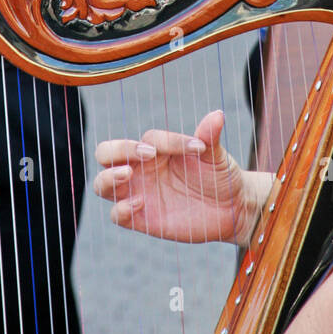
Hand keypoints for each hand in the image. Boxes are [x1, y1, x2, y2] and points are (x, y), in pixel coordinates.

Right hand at [93, 110, 266, 245]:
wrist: (230, 209)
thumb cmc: (219, 176)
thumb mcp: (215, 156)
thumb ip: (209, 137)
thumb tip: (217, 114)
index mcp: (156, 149)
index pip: (149, 138)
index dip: (170, 141)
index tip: (198, 148)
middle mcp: (141, 168)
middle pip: (106, 153)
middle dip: (118, 150)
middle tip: (145, 155)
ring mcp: (138, 193)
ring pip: (102, 183)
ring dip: (108, 177)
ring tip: (128, 174)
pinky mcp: (140, 219)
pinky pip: (116, 215)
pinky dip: (120, 209)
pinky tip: (139, 204)